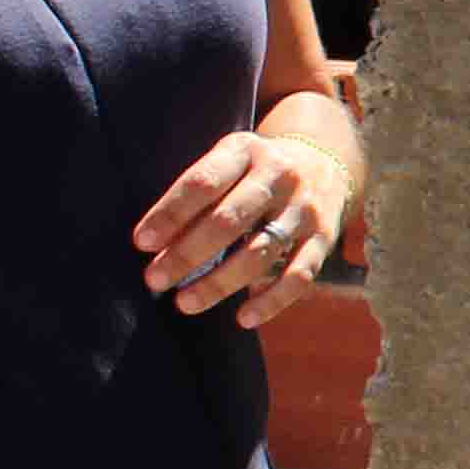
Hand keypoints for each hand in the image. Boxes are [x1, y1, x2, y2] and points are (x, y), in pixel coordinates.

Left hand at [136, 128, 346, 323]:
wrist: (326, 162)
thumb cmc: (256, 172)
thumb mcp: (230, 162)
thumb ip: (201, 196)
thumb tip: (157, 246)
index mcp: (245, 151)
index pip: (203, 182)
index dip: (170, 213)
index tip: (143, 243)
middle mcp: (279, 175)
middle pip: (228, 220)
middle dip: (187, 254)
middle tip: (155, 279)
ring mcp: (304, 208)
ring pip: (260, 252)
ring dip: (220, 283)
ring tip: (186, 303)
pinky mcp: (324, 237)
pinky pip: (299, 275)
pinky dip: (271, 301)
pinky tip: (244, 317)